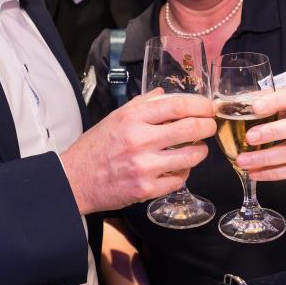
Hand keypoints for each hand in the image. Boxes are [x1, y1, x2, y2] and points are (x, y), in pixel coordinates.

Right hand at [61, 89, 214, 213]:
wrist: (75, 179)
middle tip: (210, 126)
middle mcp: (140, 140)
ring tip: (196, 148)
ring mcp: (144, 166)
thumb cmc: (95, 147)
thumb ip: (142, 104)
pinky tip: (176, 168)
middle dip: (208, 126)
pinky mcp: (146, 189)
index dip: (200, 105)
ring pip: (191, 156)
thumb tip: (164, 95)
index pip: (178, 105)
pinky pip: (180, 179)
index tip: (208, 107)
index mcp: (132, 118)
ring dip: (200, 151)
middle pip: (191, 129)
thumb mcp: (115, 117)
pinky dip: (183, 172)